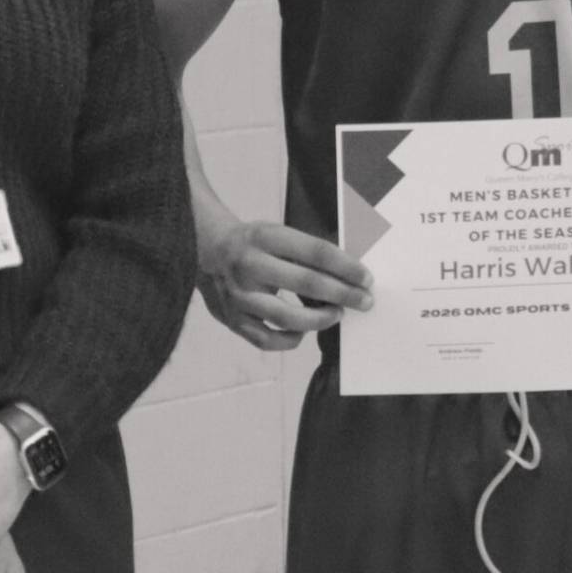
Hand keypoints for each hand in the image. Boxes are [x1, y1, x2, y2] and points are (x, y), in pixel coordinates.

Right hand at [199, 217, 372, 350]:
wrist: (205, 250)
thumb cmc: (252, 243)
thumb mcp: (275, 232)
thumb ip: (306, 251)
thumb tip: (349, 272)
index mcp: (266, 236)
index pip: (316, 251)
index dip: (346, 266)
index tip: (366, 278)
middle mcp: (250, 265)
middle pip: (307, 283)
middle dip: (343, 294)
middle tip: (365, 301)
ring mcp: (239, 295)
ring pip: (288, 317)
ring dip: (320, 319)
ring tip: (337, 314)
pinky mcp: (232, 319)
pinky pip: (267, 339)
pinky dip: (291, 340)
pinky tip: (303, 332)